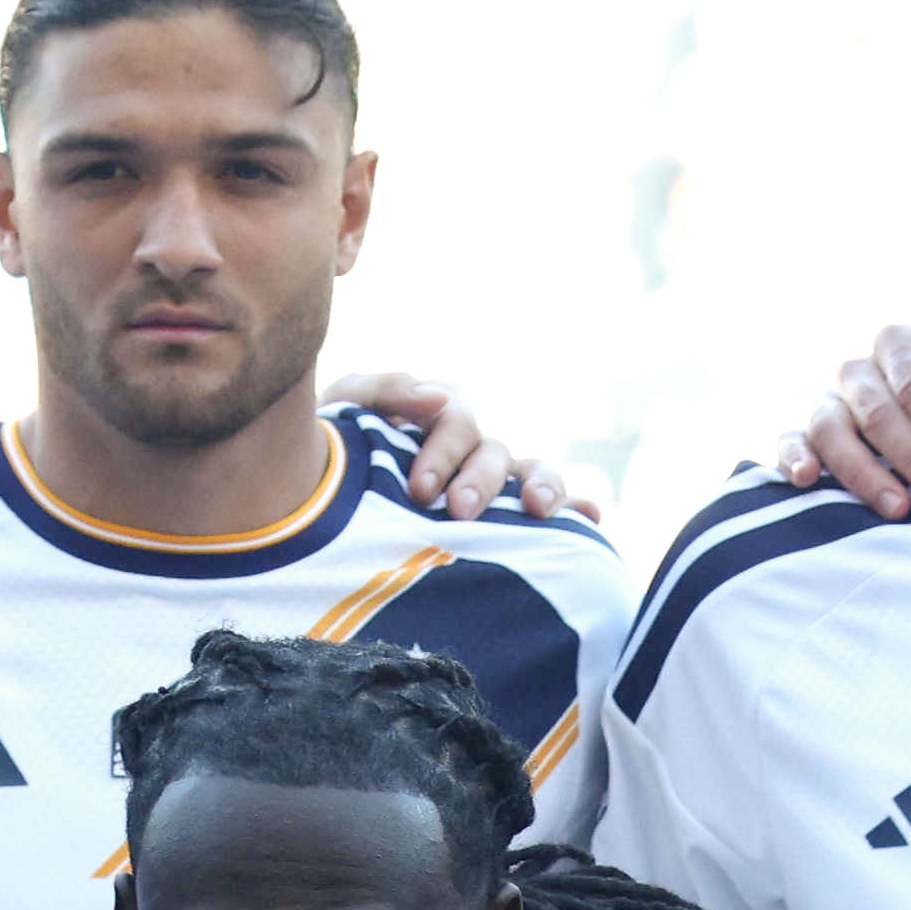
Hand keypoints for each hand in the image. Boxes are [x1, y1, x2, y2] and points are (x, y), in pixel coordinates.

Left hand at [325, 369, 583, 525]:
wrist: (319, 502)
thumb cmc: (335, 451)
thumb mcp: (346, 408)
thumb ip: (385, 390)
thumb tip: (439, 396)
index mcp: (436, 416)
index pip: (455, 420)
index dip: (444, 452)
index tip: (421, 491)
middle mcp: (471, 446)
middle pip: (493, 451)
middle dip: (480, 481)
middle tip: (457, 511)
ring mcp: (493, 481)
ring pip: (531, 471)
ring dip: (541, 485)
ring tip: (536, 510)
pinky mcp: (509, 516)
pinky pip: (555, 506)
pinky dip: (578, 507)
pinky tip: (591, 519)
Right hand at [776, 321, 910, 515]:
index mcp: (900, 346)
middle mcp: (858, 371)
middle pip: (877, 413)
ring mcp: (828, 403)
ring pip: (831, 429)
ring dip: (864, 472)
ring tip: (899, 510)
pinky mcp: (804, 435)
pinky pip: (788, 441)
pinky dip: (792, 457)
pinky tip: (806, 479)